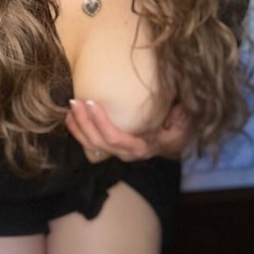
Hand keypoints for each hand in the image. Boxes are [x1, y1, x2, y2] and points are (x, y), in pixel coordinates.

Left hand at [65, 98, 190, 163]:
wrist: (176, 138)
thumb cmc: (178, 126)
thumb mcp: (183, 120)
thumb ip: (180, 115)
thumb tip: (177, 108)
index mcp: (141, 147)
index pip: (115, 138)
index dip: (101, 122)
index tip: (92, 103)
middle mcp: (127, 152)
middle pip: (98, 143)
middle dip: (84, 122)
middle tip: (75, 102)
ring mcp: (117, 151)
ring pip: (91, 145)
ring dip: (78, 127)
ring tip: (70, 108)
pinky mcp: (111, 146)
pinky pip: (90, 143)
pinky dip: (78, 131)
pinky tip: (71, 117)